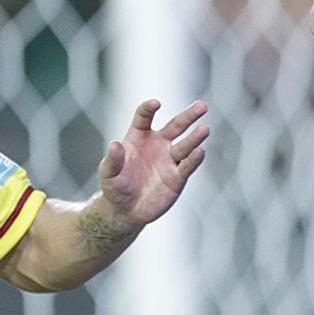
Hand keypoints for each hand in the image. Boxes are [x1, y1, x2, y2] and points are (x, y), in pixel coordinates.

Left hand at [97, 99, 209, 230]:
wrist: (125, 210)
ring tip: (205, 129)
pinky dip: (194, 159)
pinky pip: (187, 166)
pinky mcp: (178, 177)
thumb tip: (114, 144)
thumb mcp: (108, 173)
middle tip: (202, 105)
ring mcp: (170, 160)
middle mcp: (158, 144)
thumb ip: (112, 159)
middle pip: (175, 125)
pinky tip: (200, 151)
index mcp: (139, 136)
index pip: (145, 116)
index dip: (149, 109)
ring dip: (195, 138)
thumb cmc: (115, 186)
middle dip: (188, 116)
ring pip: (185, 145)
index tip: (155, 104)